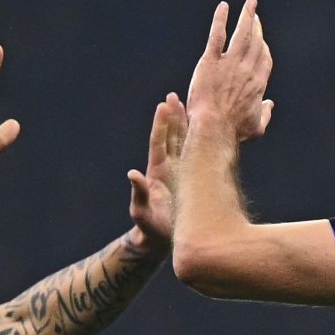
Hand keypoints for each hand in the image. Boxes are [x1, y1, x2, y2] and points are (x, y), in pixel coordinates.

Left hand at [126, 94, 184, 248]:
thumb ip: (138, 193)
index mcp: (156, 171)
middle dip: (172, 117)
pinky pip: (193, 156)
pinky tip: (203, 129)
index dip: (161, 124)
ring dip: (183, 124)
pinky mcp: (188, 178)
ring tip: (185, 104)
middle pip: (170, 137)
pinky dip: (196, 141)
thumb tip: (132, 175)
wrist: (160, 239)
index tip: (163, 105)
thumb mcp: (142, 212)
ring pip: (181, 143)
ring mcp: (177, 172)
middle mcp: (167, 167)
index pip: (159, 143)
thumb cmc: (150, 227)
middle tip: (173, 96)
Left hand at [185, 0, 275, 143]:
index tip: (262, 39)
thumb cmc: (233, 132)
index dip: (264, 47)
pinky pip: (217, 35)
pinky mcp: (211, 61)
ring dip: (247, 16)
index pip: (265, 59)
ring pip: (242, 34)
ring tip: (250, 4)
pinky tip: (224, 7)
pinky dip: (221, 19)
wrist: (213, 128)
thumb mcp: (256, 128)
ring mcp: (230, 63)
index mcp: (258, 84)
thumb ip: (265, 115)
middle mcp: (247, 69)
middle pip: (256, 42)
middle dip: (258, 26)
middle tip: (255, 15)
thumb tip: (270, 105)